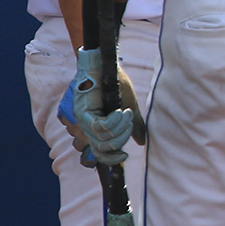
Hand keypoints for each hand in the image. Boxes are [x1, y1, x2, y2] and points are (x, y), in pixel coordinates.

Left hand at [63, 49, 144, 165]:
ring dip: (120, 128)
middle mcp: (87, 127)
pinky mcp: (83, 111)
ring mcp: (83, 119)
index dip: (110, 159)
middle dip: (121, 138)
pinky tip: (120, 111)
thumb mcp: (129, 108)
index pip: (99, 153)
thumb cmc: (117, 84)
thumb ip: (133, 126)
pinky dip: (114, 121)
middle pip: (103, 148)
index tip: (124, 155)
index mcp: (96, 128)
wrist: (109, 66)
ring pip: (103, 139)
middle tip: (129, 121)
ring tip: (126, 113)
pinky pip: (100, 127)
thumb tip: (141, 142)